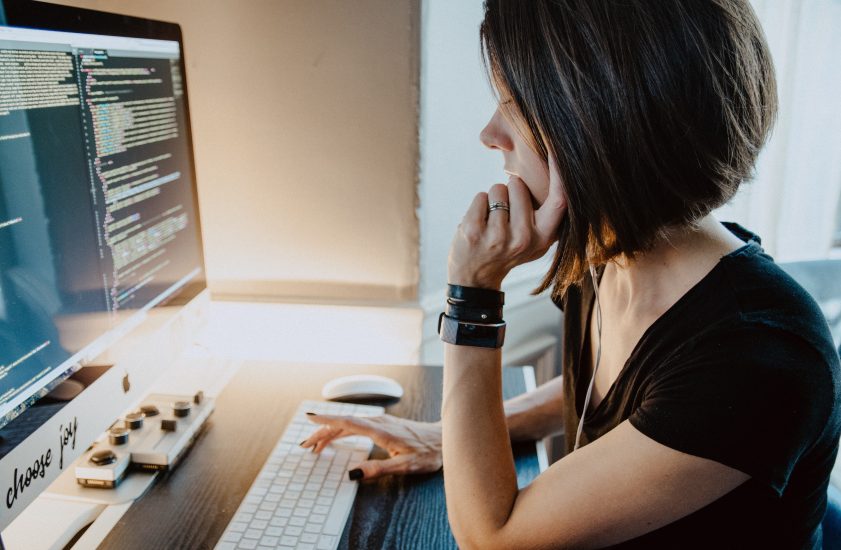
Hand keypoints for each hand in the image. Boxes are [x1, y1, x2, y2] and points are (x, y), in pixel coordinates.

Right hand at [300, 413, 442, 479]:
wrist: (444, 439)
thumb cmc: (428, 452)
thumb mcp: (405, 466)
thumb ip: (378, 469)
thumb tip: (354, 474)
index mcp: (380, 430)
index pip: (347, 423)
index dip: (326, 421)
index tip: (309, 419)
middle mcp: (378, 422)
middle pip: (343, 423)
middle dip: (322, 432)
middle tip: (306, 445)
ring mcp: (381, 421)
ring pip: (349, 423)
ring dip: (331, 431)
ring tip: (317, 445)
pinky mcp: (383, 424)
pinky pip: (356, 424)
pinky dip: (342, 429)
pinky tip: (338, 436)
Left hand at [448, 155, 566, 288]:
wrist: (475, 278)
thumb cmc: (508, 250)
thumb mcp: (536, 239)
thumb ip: (547, 214)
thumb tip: (559, 171)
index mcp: (544, 237)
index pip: (559, 200)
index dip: (560, 173)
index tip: (558, 149)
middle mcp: (524, 238)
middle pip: (519, 185)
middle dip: (510, 190)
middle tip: (506, 216)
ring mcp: (498, 236)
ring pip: (498, 188)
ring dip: (493, 199)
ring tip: (492, 222)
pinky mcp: (474, 232)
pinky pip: (481, 196)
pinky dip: (478, 205)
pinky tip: (479, 225)